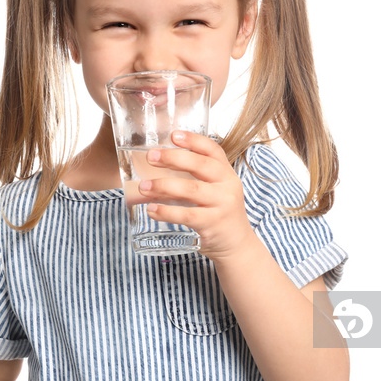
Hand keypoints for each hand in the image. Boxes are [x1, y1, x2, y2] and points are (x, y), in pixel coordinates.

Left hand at [138, 130, 256, 260]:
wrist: (237, 245)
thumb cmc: (219, 212)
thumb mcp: (216, 189)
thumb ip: (195, 177)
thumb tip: (158, 164)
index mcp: (226, 173)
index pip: (212, 150)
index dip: (193, 140)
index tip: (173, 135)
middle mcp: (227, 185)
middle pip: (200, 165)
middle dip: (173, 158)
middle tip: (151, 157)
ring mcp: (222, 205)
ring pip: (190, 190)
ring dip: (163, 185)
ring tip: (143, 186)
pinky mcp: (213, 224)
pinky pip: (187, 215)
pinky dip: (166, 212)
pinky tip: (152, 209)